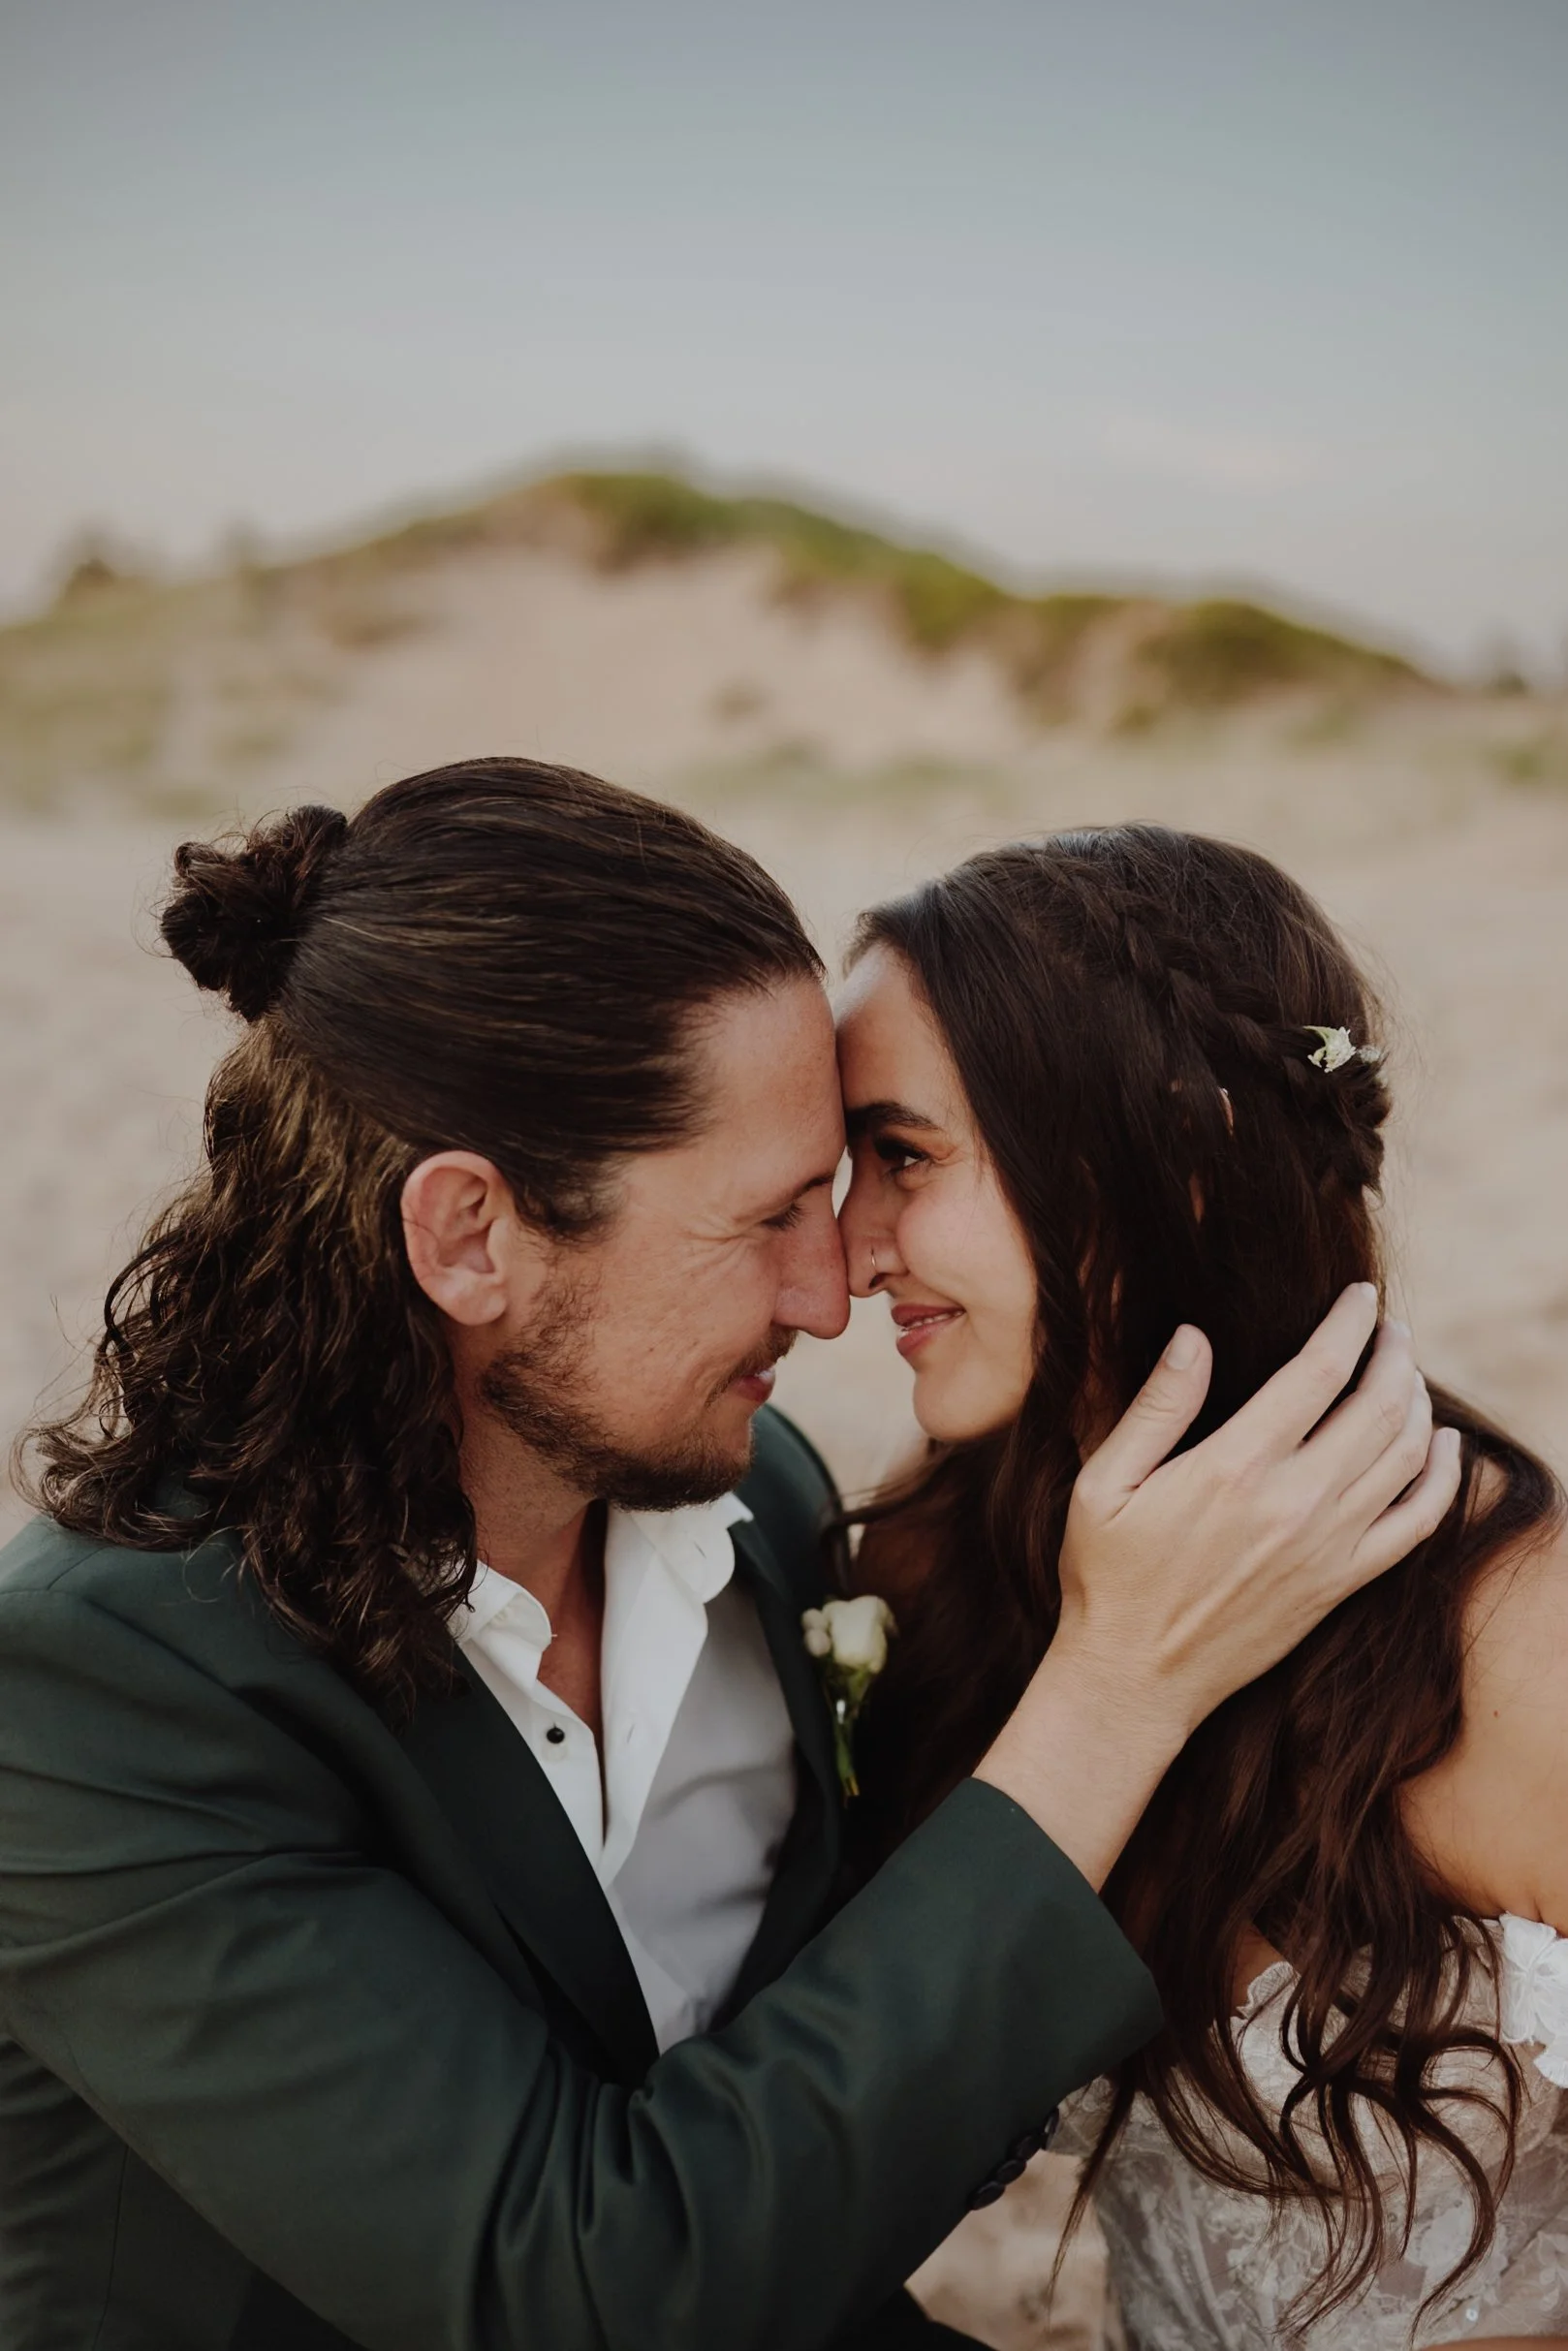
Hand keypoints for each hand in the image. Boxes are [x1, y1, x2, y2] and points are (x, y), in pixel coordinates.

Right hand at [1055, 1283, 1460, 1746]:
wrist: (1135, 1678)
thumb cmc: (1107, 1575)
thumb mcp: (1103, 1482)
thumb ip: (1156, 1408)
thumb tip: (1195, 1337)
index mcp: (1235, 1467)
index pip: (1319, 1372)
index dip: (1349, 1325)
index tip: (1361, 1297)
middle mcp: (1295, 1503)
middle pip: (1378, 1407)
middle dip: (1394, 1355)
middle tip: (1390, 1329)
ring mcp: (1328, 1547)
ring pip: (1405, 1457)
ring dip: (1418, 1403)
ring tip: (1407, 1374)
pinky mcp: (1342, 1583)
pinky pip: (1418, 1523)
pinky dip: (1441, 1478)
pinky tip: (1442, 1448)